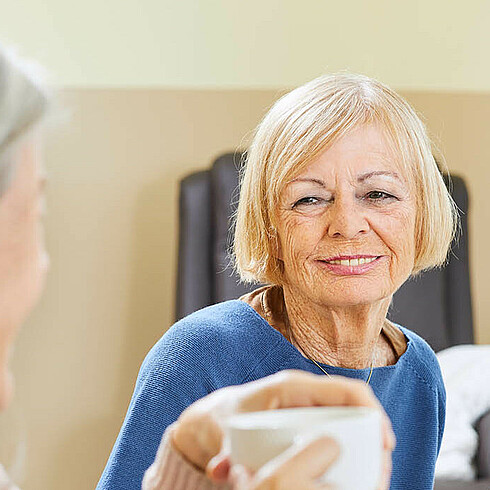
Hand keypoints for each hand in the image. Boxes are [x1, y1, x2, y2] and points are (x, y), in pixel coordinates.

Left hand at [171, 370, 394, 485]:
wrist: (219, 415)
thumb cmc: (226, 418)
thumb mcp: (226, 433)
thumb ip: (226, 454)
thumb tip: (222, 470)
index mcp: (291, 387)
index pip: (344, 389)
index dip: (372, 411)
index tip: (385, 441)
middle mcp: (305, 393)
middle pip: (355, 406)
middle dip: (376, 434)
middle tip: (384, 468)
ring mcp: (309, 406)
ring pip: (351, 419)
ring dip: (368, 444)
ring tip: (375, 474)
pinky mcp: (310, 419)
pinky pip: (341, 427)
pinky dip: (353, 445)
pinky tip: (358, 469)